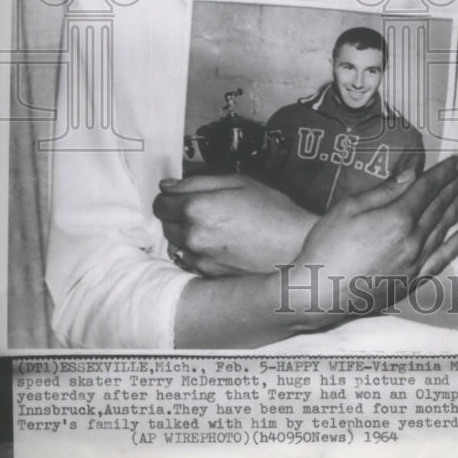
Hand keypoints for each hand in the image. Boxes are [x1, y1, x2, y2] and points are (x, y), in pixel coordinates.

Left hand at [153, 174, 316, 276]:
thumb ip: (199, 182)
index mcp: (197, 208)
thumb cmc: (275, 213)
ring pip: (175, 243)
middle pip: (165, 223)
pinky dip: (197, 252)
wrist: (297, 251)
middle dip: (177, 214)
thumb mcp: (240, 183)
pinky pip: (189, 260)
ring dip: (186, 234)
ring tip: (214, 228)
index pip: (160, 202)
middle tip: (204, 209)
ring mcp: (198, 259)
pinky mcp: (207, 276)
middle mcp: (192, 236)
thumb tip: (169, 186)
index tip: (179, 196)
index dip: (170, 197)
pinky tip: (220, 246)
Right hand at [286, 155, 457, 325]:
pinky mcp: (411, 281)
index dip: (444, 173)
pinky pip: (441, 260)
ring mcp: (414, 263)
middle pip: (439, 207)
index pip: (427, 188)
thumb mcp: (349, 208)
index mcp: (397, 218)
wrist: (319, 293)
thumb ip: (384, 191)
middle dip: (453, 186)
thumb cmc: (327, 246)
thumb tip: (412, 174)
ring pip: (443, 230)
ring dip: (456, 209)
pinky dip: (455, 246)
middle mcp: (412, 240)